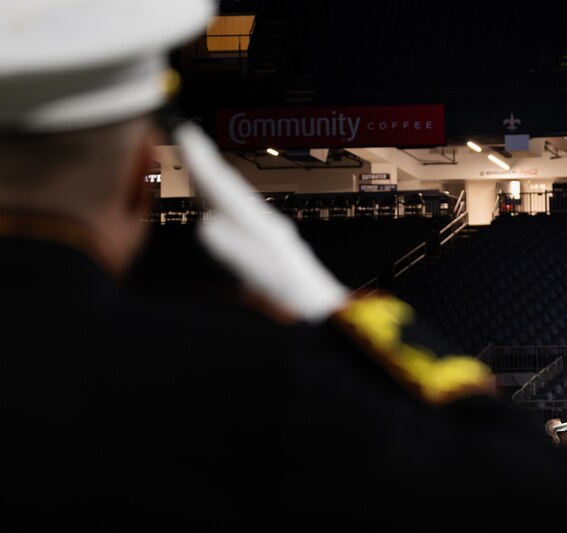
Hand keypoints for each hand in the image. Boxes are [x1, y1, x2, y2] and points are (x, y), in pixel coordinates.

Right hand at [175, 125, 347, 321]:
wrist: (325, 311)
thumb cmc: (296, 301)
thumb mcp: (265, 278)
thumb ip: (237, 252)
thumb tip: (208, 227)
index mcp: (264, 228)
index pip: (227, 189)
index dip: (203, 163)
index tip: (187, 133)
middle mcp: (269, 225)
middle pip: (232, 190)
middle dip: (207, 166)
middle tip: (187, 139)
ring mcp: (272, 235)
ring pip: (238, 202)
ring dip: (216, 183)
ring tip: (196, 166)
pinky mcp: (273, 249)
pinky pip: (243, 218)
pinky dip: (227, 205)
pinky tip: (218, 208)